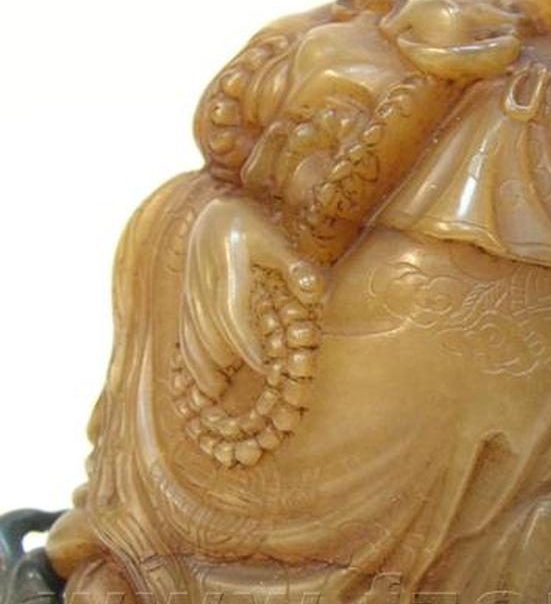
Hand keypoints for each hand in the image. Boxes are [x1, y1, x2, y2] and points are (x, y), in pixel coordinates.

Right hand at [179, 196, 325, 396]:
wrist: (217, 211)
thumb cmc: (252, 225)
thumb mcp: (276, 240)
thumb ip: (295, 265)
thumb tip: (313, 290)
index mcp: (227, 274)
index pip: (233, 317)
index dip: (246, 344)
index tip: (263, 368)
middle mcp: (204, 286)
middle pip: (210, 333)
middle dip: (224, 363)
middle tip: (239, 392)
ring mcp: (192, 293)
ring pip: (192, 335)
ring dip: (202, 365)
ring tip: (214, 393)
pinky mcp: (187, 297)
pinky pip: (184, 331)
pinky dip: (189, 356)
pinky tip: (197, 377)